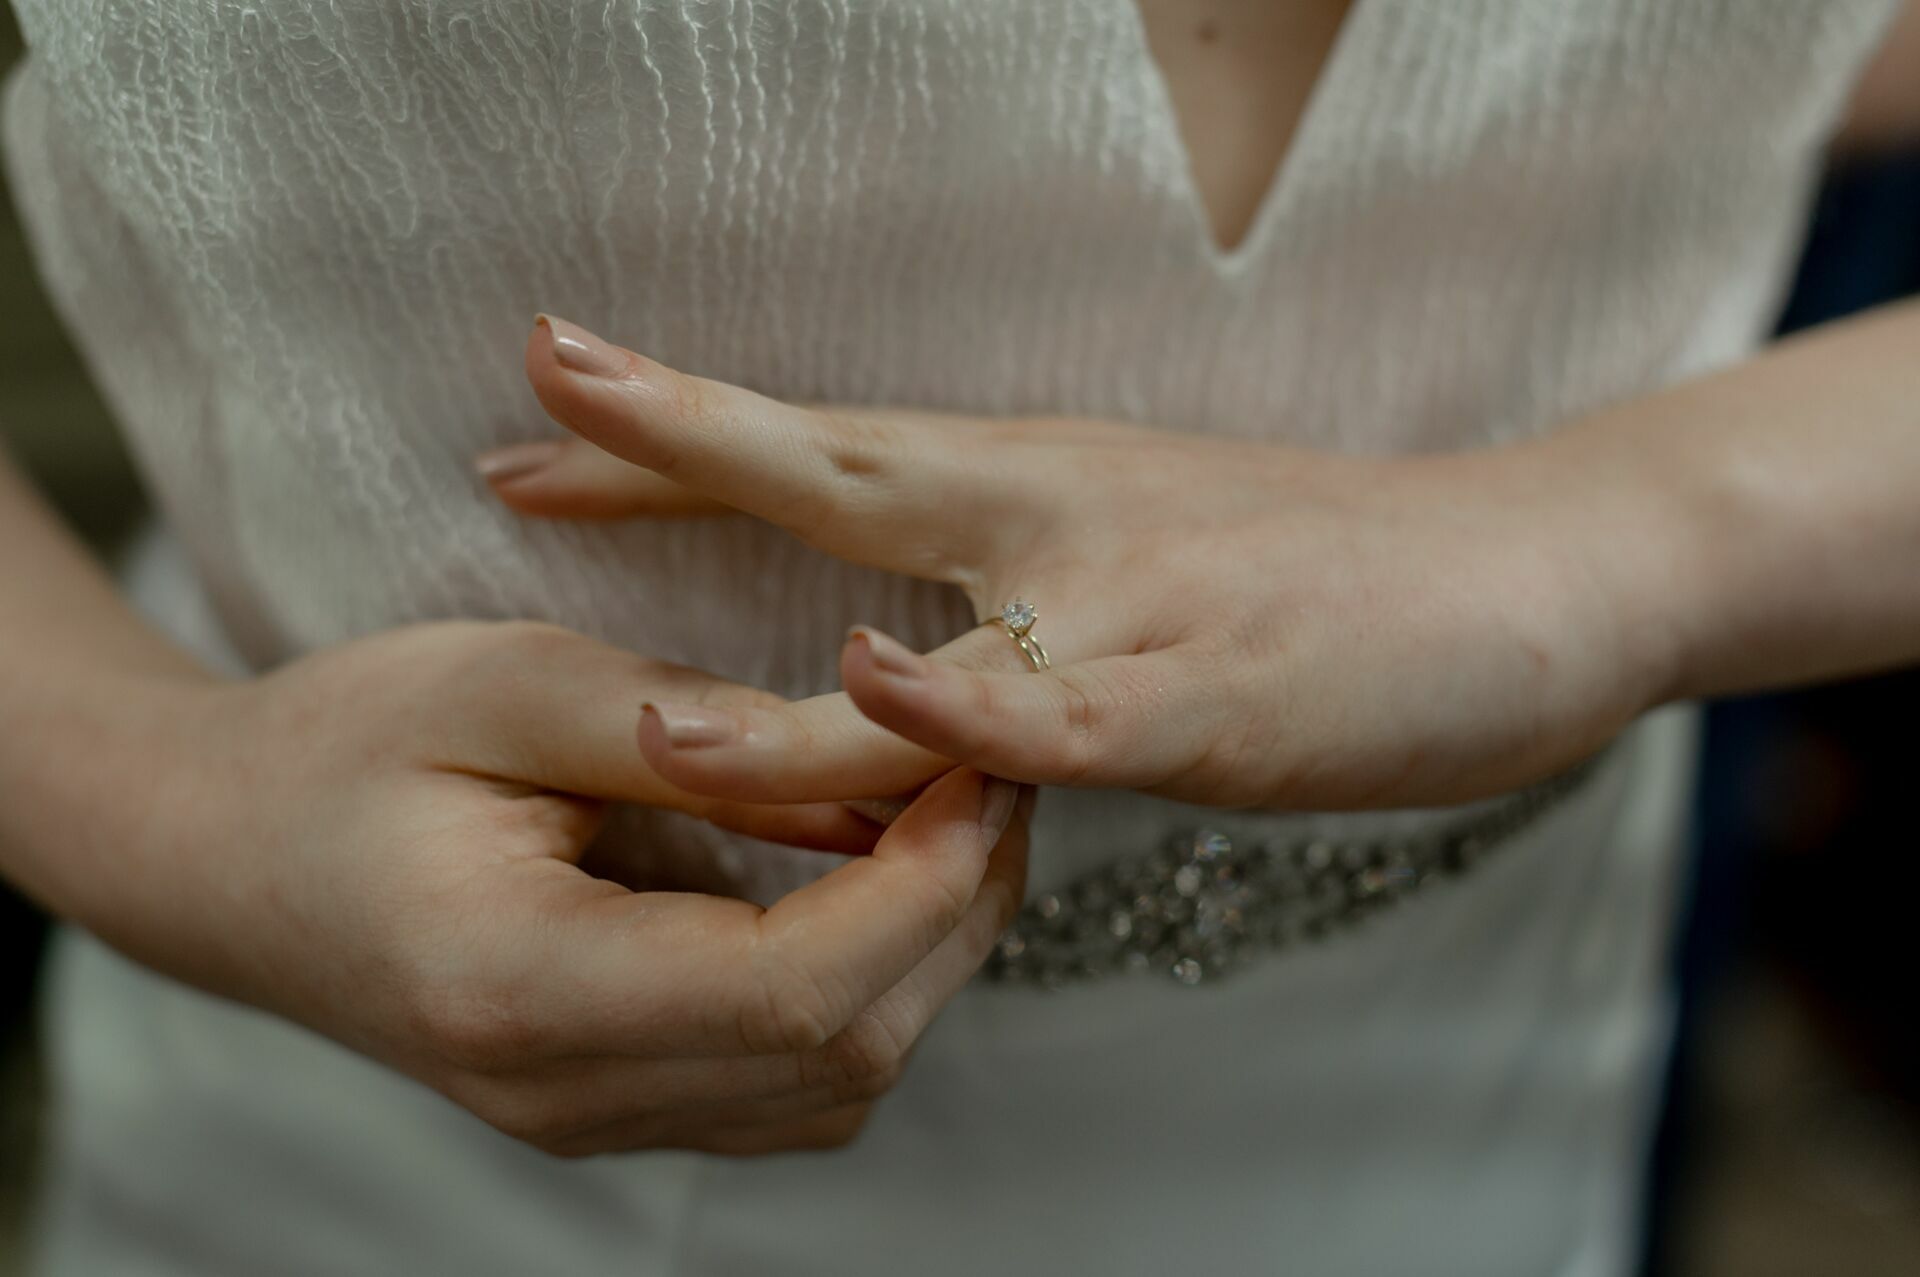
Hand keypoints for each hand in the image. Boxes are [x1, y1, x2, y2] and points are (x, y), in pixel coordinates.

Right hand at [69, 621, 1029, 1156]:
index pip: (793, 990)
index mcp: (519, 988)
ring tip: (952, 811)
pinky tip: (877, 875)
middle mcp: (565, 1091)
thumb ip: (691, 734)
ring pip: (839, 1080)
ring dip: (930, 950)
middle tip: (996, 767)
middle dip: (957, 909)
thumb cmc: (340, 747)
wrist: (222, 853)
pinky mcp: (619, 1096)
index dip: (923, 884)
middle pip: (842, 1052)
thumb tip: (870, 780)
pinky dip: (871, 979)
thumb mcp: (503, 687)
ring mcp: (593, 1116)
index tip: (981, 766)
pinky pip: (795, 1077)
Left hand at [484, 315, 1674, 810]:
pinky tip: (893, 697)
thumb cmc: (1320, 568)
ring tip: (643, 712)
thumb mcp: (1145, 547)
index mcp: (1034, 486)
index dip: (680, 427)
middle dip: (680, 442)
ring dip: (788, 696)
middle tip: (537, 396)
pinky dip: (976, 719)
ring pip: (937, 653)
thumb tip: (898, 648)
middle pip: (843, 474)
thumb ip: (1010, 591)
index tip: (548, 395)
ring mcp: (1134, 612)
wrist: (1526, 572)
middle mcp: (1061, 526)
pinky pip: (1075, 721)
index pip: (826, 446)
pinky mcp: (1213, 700)